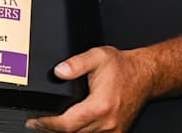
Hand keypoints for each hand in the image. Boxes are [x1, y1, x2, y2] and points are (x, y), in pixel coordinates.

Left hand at [25, 46, 155, 132]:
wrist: (146, 75)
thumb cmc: (123, 67)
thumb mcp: (98, 56)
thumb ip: (76, 63)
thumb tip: (58, 71)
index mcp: (100, 105)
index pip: (66, 124)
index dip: (47, 124)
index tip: (35, 120)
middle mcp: (107, 122)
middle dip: (52, 129)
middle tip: (38, 122)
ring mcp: (113, 131)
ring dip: (67, 132)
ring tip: (54, 123)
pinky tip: (73, 126)